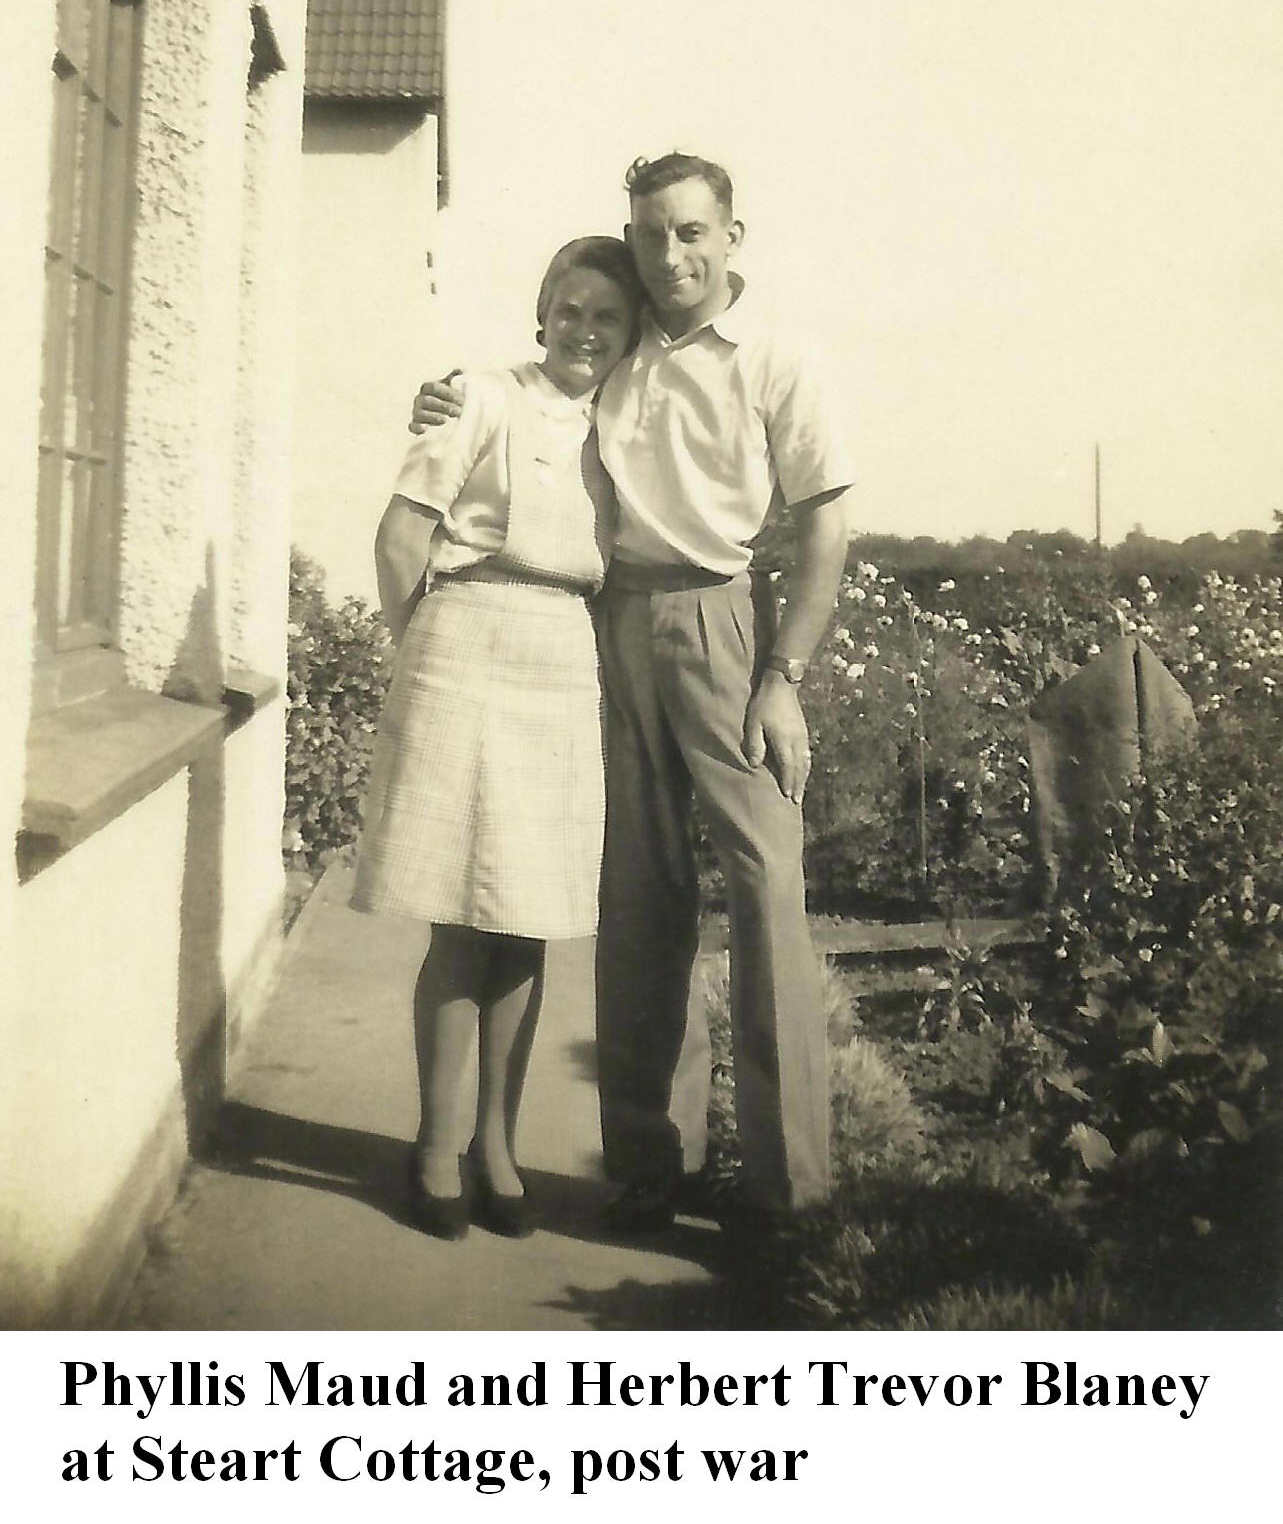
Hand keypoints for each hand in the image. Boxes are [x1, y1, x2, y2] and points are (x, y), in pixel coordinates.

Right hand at [410, 373, 464, 432]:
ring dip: (433, 417)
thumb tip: (462, 371)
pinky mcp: (415, 426)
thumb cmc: (450, 401)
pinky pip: (413, 426)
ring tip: (446, 420)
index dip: (448, 393)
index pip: (434, 387)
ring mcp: (416, 413)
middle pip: (427, 400)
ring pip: (420, 413)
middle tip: (458, 412)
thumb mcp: (453, 389)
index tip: (462, 401)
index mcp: (428, 388)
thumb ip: (456, 380)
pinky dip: (417, 428)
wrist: (447, 419)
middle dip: (444, 406)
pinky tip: (424, 429)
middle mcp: (420, 399)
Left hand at [743, 671, 811, 803]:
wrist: (781, 685)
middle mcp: (797, 742)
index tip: (787, 797)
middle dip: (798, 785)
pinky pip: (807, 754)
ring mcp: (802, 736)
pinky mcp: (804, 731)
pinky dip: (806, 766)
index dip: (788, 782)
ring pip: (806, 762)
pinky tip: (803, 770)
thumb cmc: (764, 704)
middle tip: (796, 801)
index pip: (788, 767)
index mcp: (784, 742)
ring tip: (801, 791)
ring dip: (803, 778)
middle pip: (800, 768)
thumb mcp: (754, 724)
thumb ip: (755, 745)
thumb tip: (755, 765)